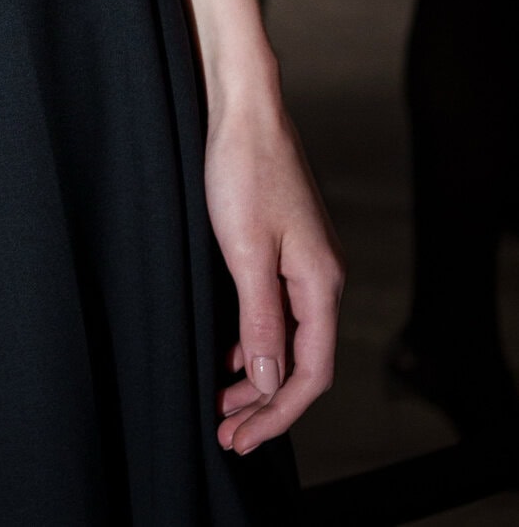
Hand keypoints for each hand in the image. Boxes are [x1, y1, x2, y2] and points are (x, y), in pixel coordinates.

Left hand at [179, 0, 343, 452]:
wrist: (242, 104)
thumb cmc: (243, 167)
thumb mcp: (244, 251)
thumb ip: (259, 321)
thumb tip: (268, 384)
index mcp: (320, 283)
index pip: (310, 374)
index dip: (275, 415)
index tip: (238, 439)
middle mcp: (322, 277)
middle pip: (302, 363)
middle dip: (265, 405)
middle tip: (225, 434)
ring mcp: (304, 261)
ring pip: (288, 339)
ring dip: (257, 376)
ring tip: (222, 404)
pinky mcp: (284, 245)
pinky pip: (277, 312)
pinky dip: (254, 341)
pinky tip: (228, 352)